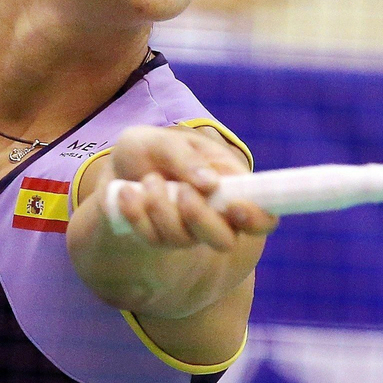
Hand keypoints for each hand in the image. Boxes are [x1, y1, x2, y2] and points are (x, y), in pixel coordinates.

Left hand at [100, 125, 275, 252]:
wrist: (119, 165)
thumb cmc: (153, 149)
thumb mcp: (165, 142)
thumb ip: (187, 158)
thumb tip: (211, 183)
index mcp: (232, 188)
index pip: (263, 217)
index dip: (256, 218)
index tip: (234, 208)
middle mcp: (215, 216)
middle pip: (225, 240)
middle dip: (201, 218)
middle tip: (183, 191)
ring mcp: (187, 231)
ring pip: (183, 240)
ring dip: (162, 208)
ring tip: (149, 179)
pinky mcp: (158, 239)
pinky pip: (151, 239)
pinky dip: (137, 214)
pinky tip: (126, 192)